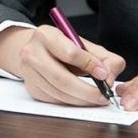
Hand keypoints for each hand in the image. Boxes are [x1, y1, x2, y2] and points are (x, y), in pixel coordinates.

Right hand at [0, 25, 126, 107]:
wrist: (37, 50)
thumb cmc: (64, 47)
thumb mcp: (85, 45)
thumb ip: (104, 58)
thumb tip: (108, 77)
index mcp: (46, 35)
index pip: (69, 53)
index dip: (90, 65)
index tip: (104, 75)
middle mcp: (32, 52)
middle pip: (61, 78)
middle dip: (87, 91)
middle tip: (103, 96)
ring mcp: (29, 71)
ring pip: (58, 92)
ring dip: (81, 100)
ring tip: (95, 99)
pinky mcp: (31, 87)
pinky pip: (54, 100)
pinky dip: (71, 102)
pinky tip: (81, 98)